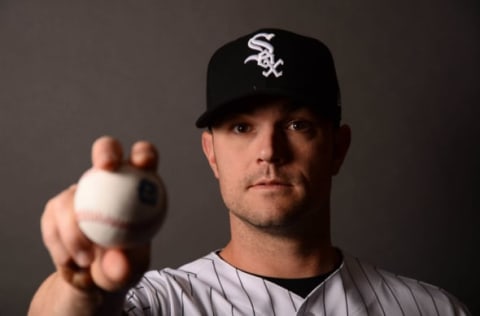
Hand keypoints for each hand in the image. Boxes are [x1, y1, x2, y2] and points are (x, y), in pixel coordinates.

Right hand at [41, 136, 158, 292]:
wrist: (92, 279)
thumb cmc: (121, 268)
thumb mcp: (130, 272)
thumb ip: (126, 267)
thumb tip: (117, 262)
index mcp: (136, 187)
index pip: (144, 159)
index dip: (144, 154)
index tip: (142, 164)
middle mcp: (107, 182)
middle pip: (107, 152)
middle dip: (106, 151)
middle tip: (105, 167)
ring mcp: (79, 192)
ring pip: (71, 196)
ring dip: (74, 231)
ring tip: (84, 260)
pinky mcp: (56, 208)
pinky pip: (53, 220)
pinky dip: (61, 244)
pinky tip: (71, 262)